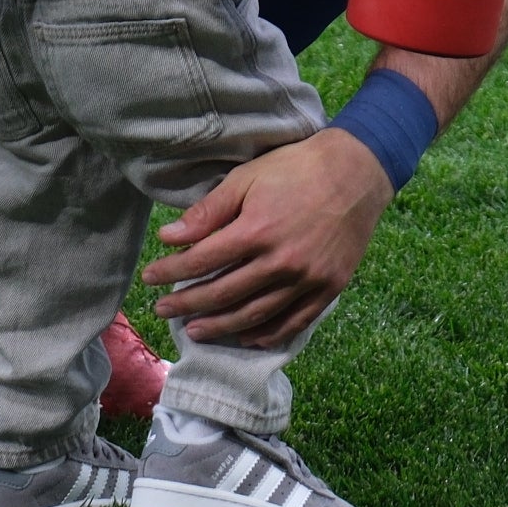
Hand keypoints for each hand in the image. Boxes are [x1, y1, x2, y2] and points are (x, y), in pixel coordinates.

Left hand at [143, 128, 389, 345]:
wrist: (357, 171)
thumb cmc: (297, 168)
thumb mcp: (247, 177)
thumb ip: (209, 211)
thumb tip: (170, 237)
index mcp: (257, 230)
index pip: (202, 260)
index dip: (171, 271)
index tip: (150, 278)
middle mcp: (280, 262)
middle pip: (223, 294)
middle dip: (187, 304)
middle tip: (163, 310)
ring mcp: (307, 279)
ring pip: (254, 315)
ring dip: (220, 326)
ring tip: (195, 330)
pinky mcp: (328, 288)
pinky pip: (293, 322)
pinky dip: (267, 335)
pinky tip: (247, 337)